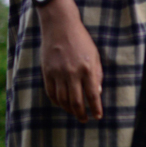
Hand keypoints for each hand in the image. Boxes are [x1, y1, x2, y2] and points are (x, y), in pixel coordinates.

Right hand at [39, 0, 103, 122]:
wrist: (60, 26)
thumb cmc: (81, 40)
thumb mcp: (95, 55)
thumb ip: (97, 74)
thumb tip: (96, 93)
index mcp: (87, 68)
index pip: (92, 95)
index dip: (96, 108)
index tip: (98, 116)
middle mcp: (72, 73)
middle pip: (76, 101)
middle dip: (81, 114)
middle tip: (85, 120)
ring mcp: (58, 73)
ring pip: (63, 100)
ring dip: (69, 110)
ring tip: (75, 113)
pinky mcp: (47, 72)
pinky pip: (51, 92)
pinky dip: (57, 101)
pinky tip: (62, 104)